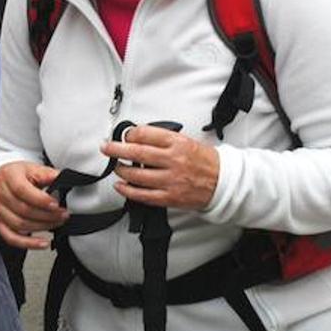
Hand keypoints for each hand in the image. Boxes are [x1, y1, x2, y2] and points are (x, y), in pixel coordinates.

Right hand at [0, 162, 65, 249]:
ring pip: (20, 225)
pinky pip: (12, 238)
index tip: (56, 205)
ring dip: (42, 227)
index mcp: (9, 176)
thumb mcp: (32, 168)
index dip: (41, 200)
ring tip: (56, 224)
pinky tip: (43, 243)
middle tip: (63, 215)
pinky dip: (29, 244)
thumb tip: (64, 178)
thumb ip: (48, 174)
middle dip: (47, 215)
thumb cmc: (17, 174)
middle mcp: (0, 194)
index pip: (23, 191)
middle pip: (23, 210)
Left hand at [104, 124, 219, 210]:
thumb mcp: (187, 141)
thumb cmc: (205, 161)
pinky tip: (121, 186)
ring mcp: (171, 180)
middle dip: (116, 149)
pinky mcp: (170, 197)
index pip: (147, 134)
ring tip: (116, 167)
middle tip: (106, 148)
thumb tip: (138, 138)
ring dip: (121, 170)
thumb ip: (163, 140)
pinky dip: (128, 191)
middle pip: (137, 152)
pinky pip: (143, 195)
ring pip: (137, 175)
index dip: (130, 134)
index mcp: (178, 143)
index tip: (123, 135)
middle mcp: (174, 160)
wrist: (223, 182)